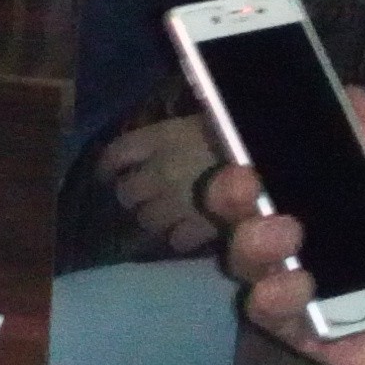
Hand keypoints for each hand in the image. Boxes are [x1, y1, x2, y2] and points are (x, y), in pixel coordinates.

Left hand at [96, 113, 232, 255]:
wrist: (257, 163)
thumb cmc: (231, 135)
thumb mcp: (201, 124)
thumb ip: (175, 137)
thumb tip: (163, 145)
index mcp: (161, 139)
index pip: (117, 154)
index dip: (109, 165)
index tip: (106, 173)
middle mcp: (159, 172)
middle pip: (127, 193)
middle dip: (133, 196)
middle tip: (144, 198)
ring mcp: (175, 203)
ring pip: (147, 220)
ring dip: (154, 218)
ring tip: (166, 217)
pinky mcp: (197, 228)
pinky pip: (177, 241)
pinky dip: (181, 237)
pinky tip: (189, 233)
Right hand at [201, 94, 364, 364]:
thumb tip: (349, 92)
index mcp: (363, 199)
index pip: (295, 163)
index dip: (258, 140)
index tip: (233, 114)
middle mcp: (330, 239)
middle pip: (254, 206)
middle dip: (233, 187)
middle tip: (244, 179)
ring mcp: (319, 290)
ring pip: (250, 257)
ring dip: (251, 238)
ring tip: (283, 233)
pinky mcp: (317, 336)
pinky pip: (268, 313)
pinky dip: (270, 295)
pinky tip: (297, 285)